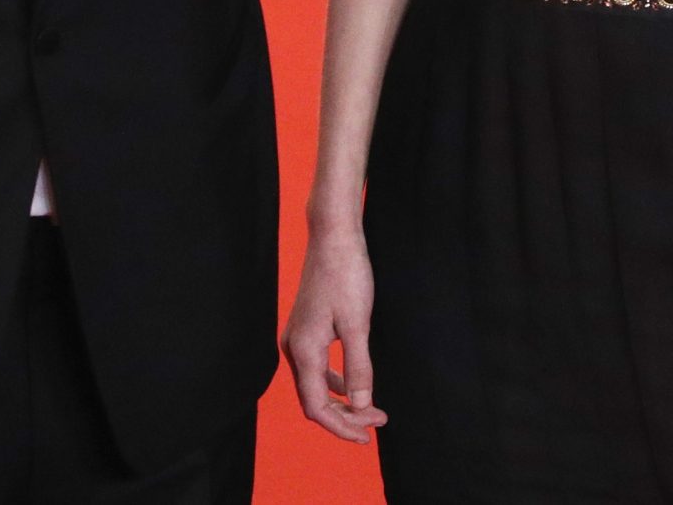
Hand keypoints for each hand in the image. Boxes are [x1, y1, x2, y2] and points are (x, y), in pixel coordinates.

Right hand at [282, 223, 386, 441]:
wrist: (333, 238)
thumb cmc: (347, 275)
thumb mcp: (358, 323)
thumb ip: (359, 366)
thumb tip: (362, 404)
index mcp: (304, 350)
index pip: (317, 407)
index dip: (341, 427)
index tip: (367, 436)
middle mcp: (294, 348)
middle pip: (314, 400)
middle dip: (345, 416)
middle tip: (378, 423)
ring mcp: (298, 338)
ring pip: (315, 386)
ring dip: (342, 401)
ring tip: (372, 410)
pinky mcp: (306, 329)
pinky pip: (317, 368)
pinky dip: (335, 382)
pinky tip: (354, 385)